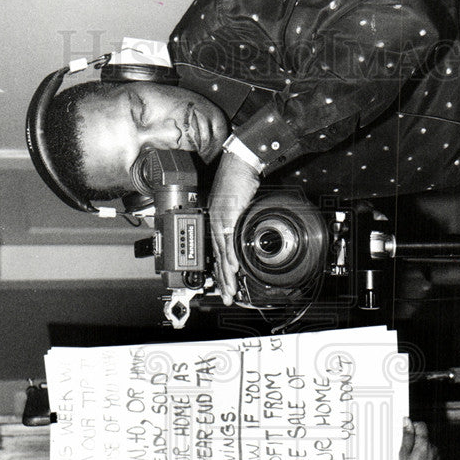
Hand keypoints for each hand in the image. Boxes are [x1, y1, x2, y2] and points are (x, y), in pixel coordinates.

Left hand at [208, 153, 260, 304]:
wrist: (240, 163)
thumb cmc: (238, 180)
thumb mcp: (238, 205)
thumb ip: (238, 222)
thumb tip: (244, 235)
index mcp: (215, 221)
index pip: (216, 252)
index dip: (220, 272)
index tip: (224, 286)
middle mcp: (214, 222)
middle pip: (217, 258)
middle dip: (222, 280)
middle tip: (227, 296)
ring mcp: (220, 220)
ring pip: (221, 253)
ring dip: (227, 274)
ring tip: (231, 289)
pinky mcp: (228, 215)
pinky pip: (229, 240)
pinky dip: (231, 256)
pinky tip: (234, 268)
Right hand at [397, 419, 440, 459]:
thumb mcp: (403, 455)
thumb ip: (406, 437)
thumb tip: (407, 422)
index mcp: (424, 443)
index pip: (421, 425)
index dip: (412, 427)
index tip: (406, 433)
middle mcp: (433, 447)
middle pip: (424, 436)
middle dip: (414, 441)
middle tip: (406, 452)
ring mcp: (437, 455)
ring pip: (426, 446)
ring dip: (419, 449)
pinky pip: (429, 454)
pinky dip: (423, 457)